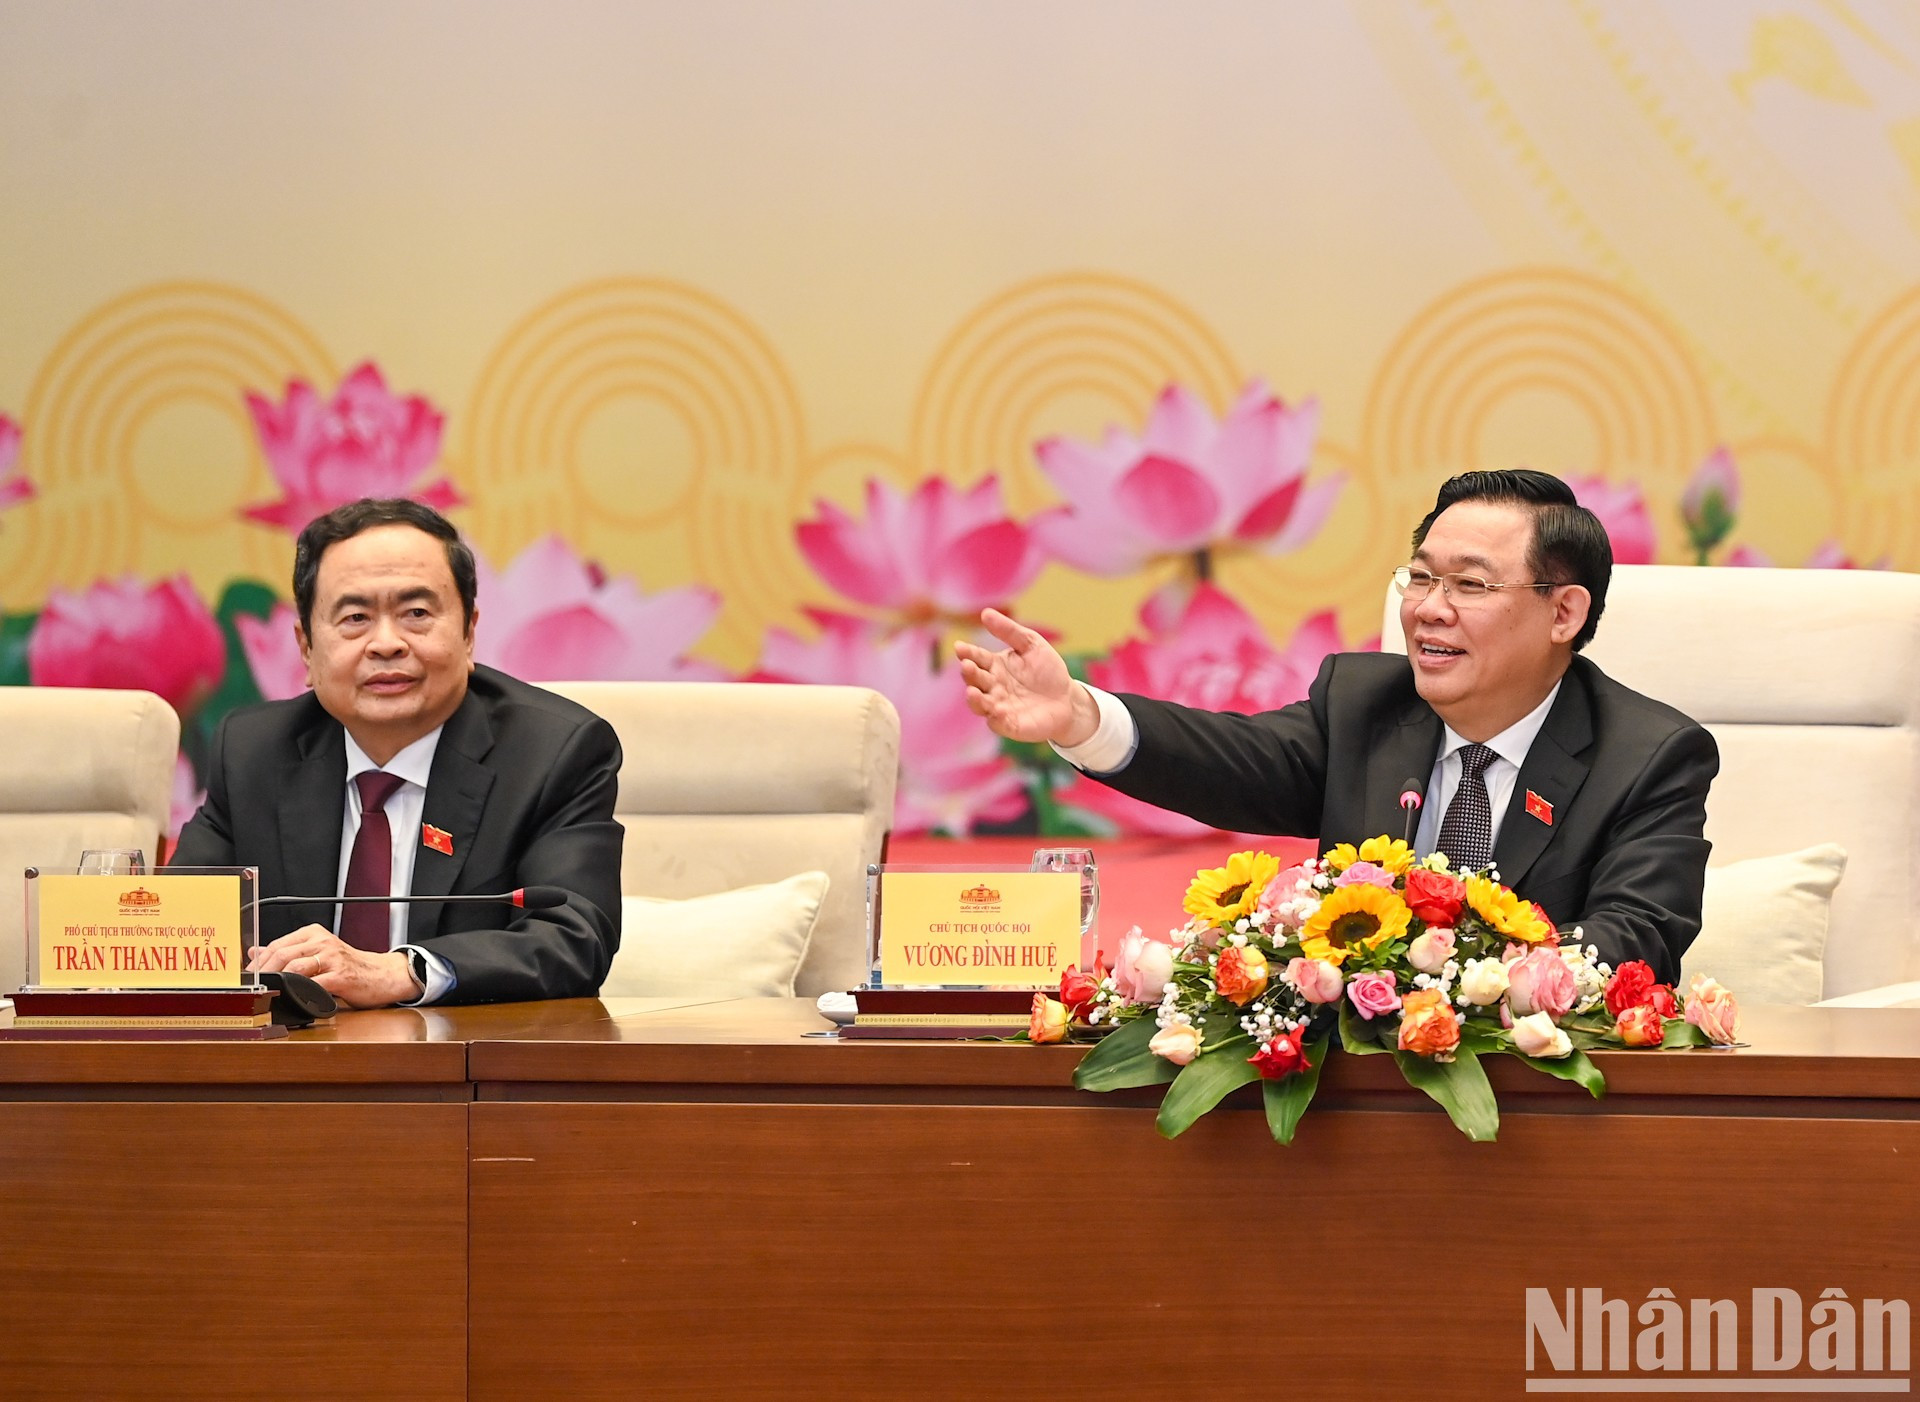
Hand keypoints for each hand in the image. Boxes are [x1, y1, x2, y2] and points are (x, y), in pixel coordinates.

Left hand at [246, 924, 421, 1009]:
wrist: (383, 974)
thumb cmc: (350, 967)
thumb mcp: (318, 953)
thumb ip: (288, 952)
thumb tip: (255, 952)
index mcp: (314, 934)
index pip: (277, 944)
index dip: (258, 962)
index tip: (248, 976)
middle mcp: (322, 941)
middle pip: (282, 954)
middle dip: (263, 972)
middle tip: (252, 986)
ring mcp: (332, 958)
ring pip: (295, 966)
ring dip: (276, 980)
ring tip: (266, 992)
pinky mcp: (341, 976)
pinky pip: (314, 983)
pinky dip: (299, 991)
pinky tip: (291, 998)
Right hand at [955, 608, 1100, 746]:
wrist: (1068, 699)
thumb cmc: (1047, 671)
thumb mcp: (1031, 644)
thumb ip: (1009, 631)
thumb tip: (985, 612)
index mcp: (995, 666)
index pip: (977, 658)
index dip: (968, 653)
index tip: (960, 647)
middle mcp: (993, 687)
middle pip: (976, 680)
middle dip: (970, 673)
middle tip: (967, 666)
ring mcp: (1000, 706)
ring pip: (980, 704)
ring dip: (975, 699)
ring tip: (972, 691)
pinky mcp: (1011, 725)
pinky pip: (999, 723)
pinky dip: (996, 718)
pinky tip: (997, 711)